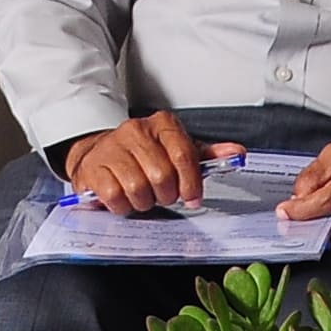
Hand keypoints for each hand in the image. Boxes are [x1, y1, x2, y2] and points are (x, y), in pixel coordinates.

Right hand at [61, 111, 234, 215]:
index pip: (184, 155)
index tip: (192, 197)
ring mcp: (111, 148)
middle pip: (162, 176)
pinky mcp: (93, 168)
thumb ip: (208, 154)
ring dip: (144, 202)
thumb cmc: (145, 156)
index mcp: (162, 124)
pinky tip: (124, 198)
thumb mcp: (178, 151)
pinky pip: (115, 197)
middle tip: (161, 194)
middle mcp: (135, 130)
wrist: (100, 154)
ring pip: (138, 189)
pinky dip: (123, 205)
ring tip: (142, 196)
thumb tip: (237, 153)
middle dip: (165, 195)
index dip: (191, 182)